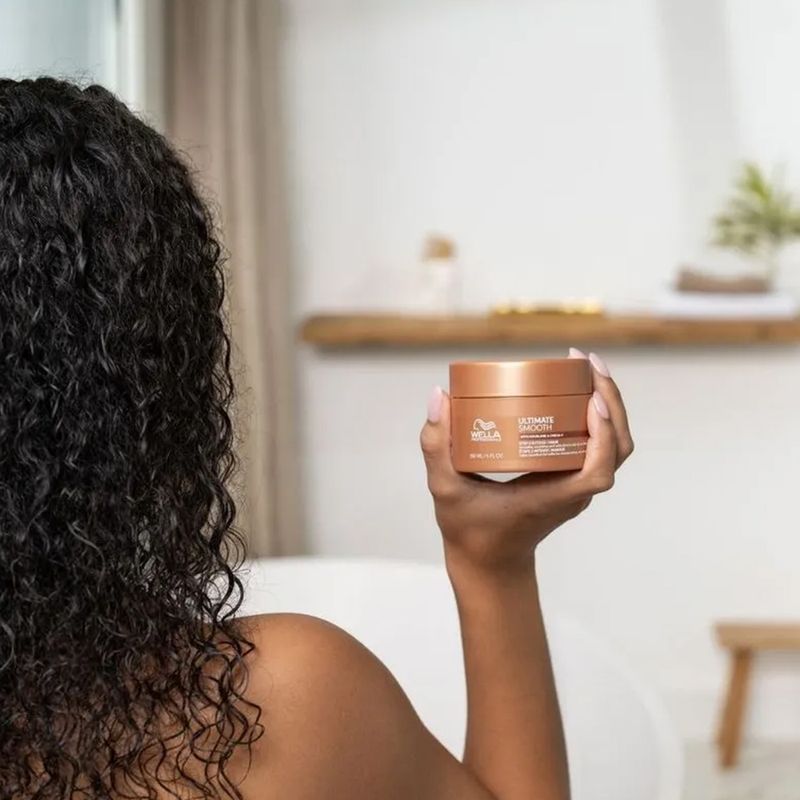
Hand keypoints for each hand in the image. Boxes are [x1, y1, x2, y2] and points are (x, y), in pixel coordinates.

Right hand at [420, 351, 633, 577]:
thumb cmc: (469, 530)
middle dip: (612, 402)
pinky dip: (600, 418)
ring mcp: (576, 489)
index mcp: (550, 499)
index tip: (592, 401)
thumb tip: (438, 395)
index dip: (605, 435)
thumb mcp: (443, 487)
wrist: (488, 563)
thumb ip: (435, 444)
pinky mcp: (572, 482)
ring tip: (587, 369)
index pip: (598, 471)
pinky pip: (600, 449)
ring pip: (614, 448)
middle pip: (617, 450)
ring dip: (610, 407)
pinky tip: (578, 391)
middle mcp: (573, 494)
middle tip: (586, 361)